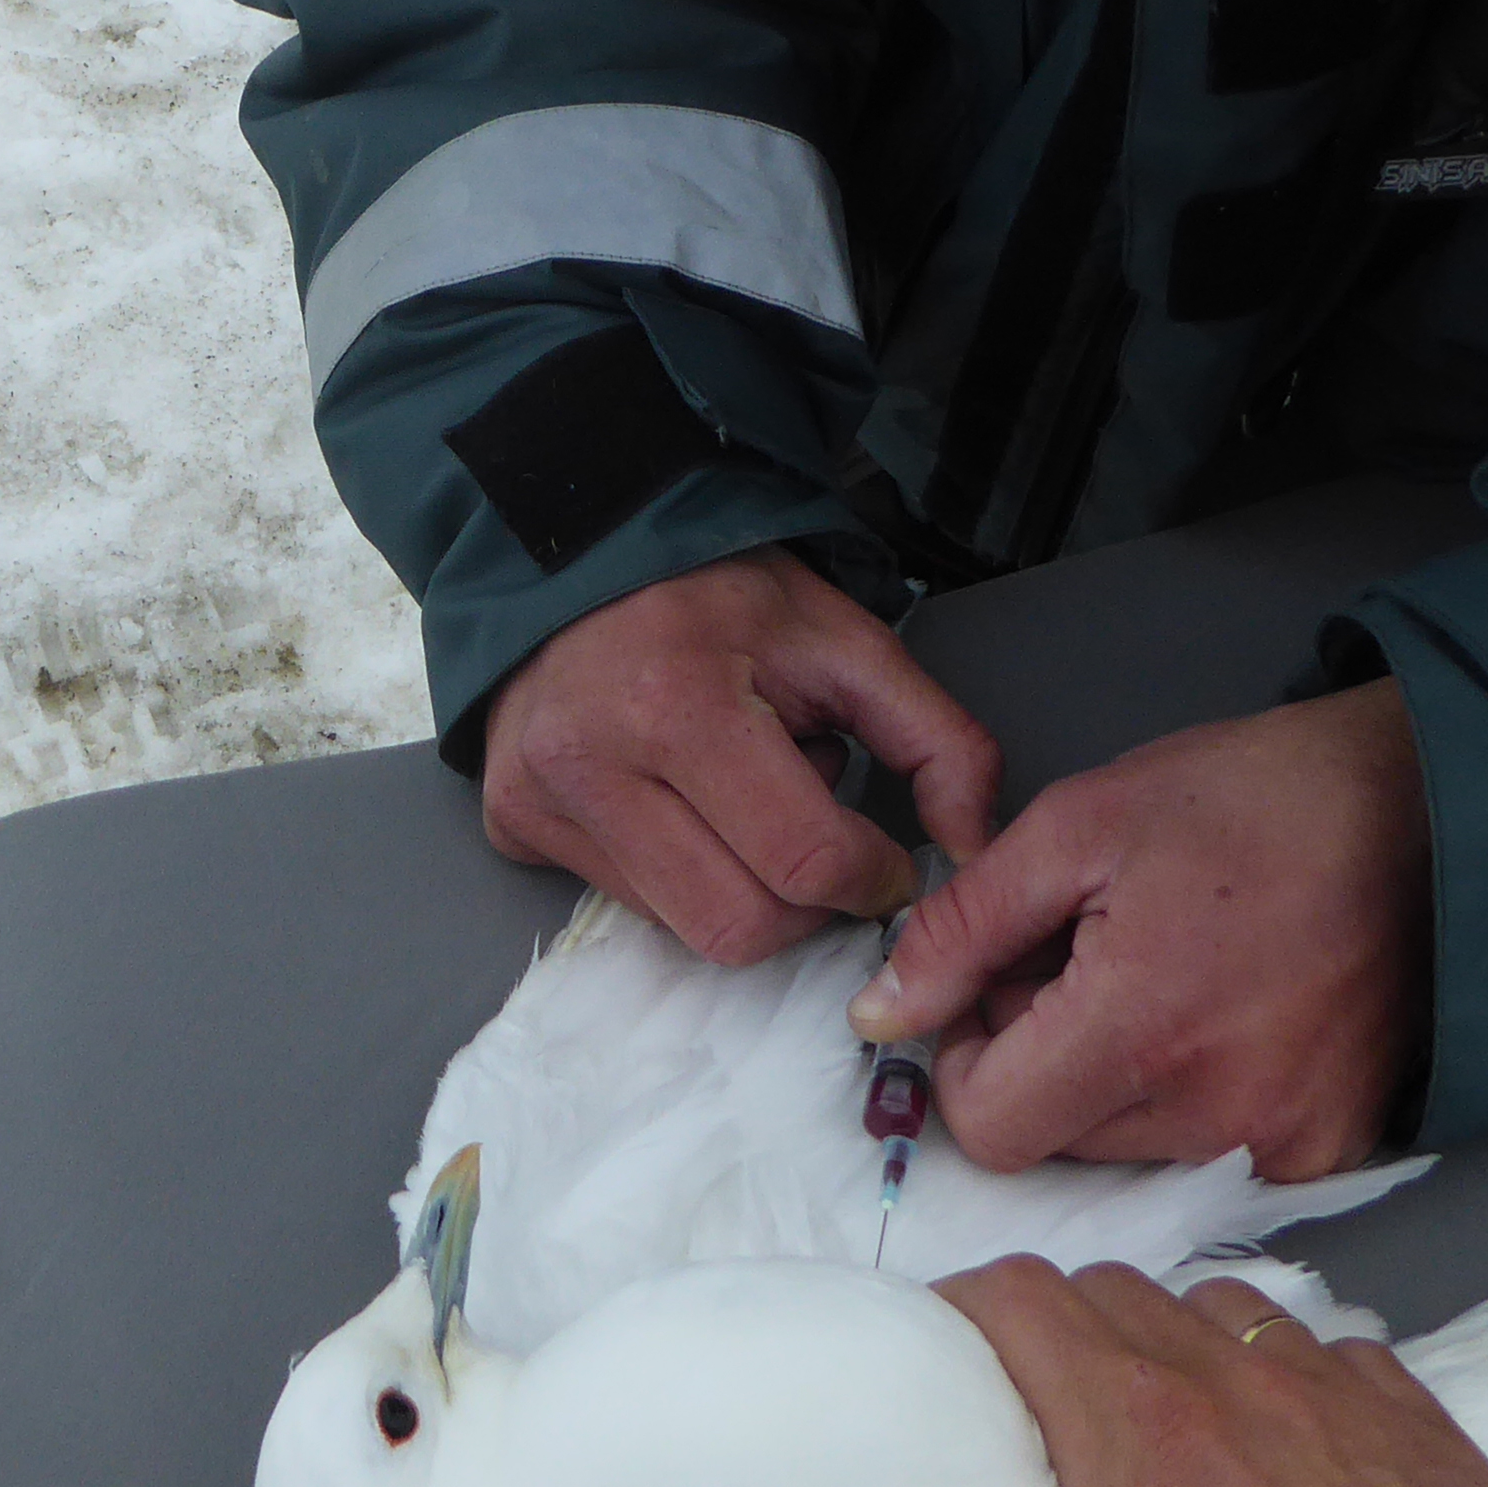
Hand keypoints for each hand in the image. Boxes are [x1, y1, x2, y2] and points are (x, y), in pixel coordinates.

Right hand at [478, 550, 999, 963]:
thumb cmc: (721, 598)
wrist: (588, 555)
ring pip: (685, 931)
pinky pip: (629, 905)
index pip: (802, 863)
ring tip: (742, 804)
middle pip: (742, 925)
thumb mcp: (848, 643)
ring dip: (742, 887)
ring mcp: (541, 799)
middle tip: (819, 842)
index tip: (883, 859)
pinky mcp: (512, 824)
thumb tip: (975, 847)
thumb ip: (938, 740)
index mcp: (679, 703)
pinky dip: (680, 878)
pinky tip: (683, 805)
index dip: (869, 879)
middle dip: (807, 904)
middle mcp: (591, 761)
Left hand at [847, 681, 1425, 1179]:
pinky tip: (1222, 1010)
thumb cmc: (1254, 800)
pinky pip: (1209, 1153)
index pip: (987, 1127)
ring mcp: (1282, 1142)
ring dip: (1112, 1079)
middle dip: (1040, 1058)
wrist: (1428, 809)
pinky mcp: (1328, 1149)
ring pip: (1126, 1152)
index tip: (998, 988)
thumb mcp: (1078, 825)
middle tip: (1087, 959)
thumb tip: (880, 1012)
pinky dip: (1189, 1096)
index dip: (967, 1057)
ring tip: (1165, 974)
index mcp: (1142, 1029)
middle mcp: (1217, 1112)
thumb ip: (963, 928)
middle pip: (1053, 1140)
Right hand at [937, 1258, 1487, 1486]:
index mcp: (1136, 1438)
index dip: (969, 1309)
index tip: (951, 1344)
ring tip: (1167, 1420)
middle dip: (1061, 1329)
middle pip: (1111, 1288)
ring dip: (1175, 1341)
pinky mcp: (1419, 1421)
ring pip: (1221, 1305)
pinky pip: (1332, 1349)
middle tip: (1042, 1403)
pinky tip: (1291, 1443)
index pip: (1020, 1297)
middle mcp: (1232, 1384)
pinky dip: (1290, 1375)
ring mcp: (1336, 1391)